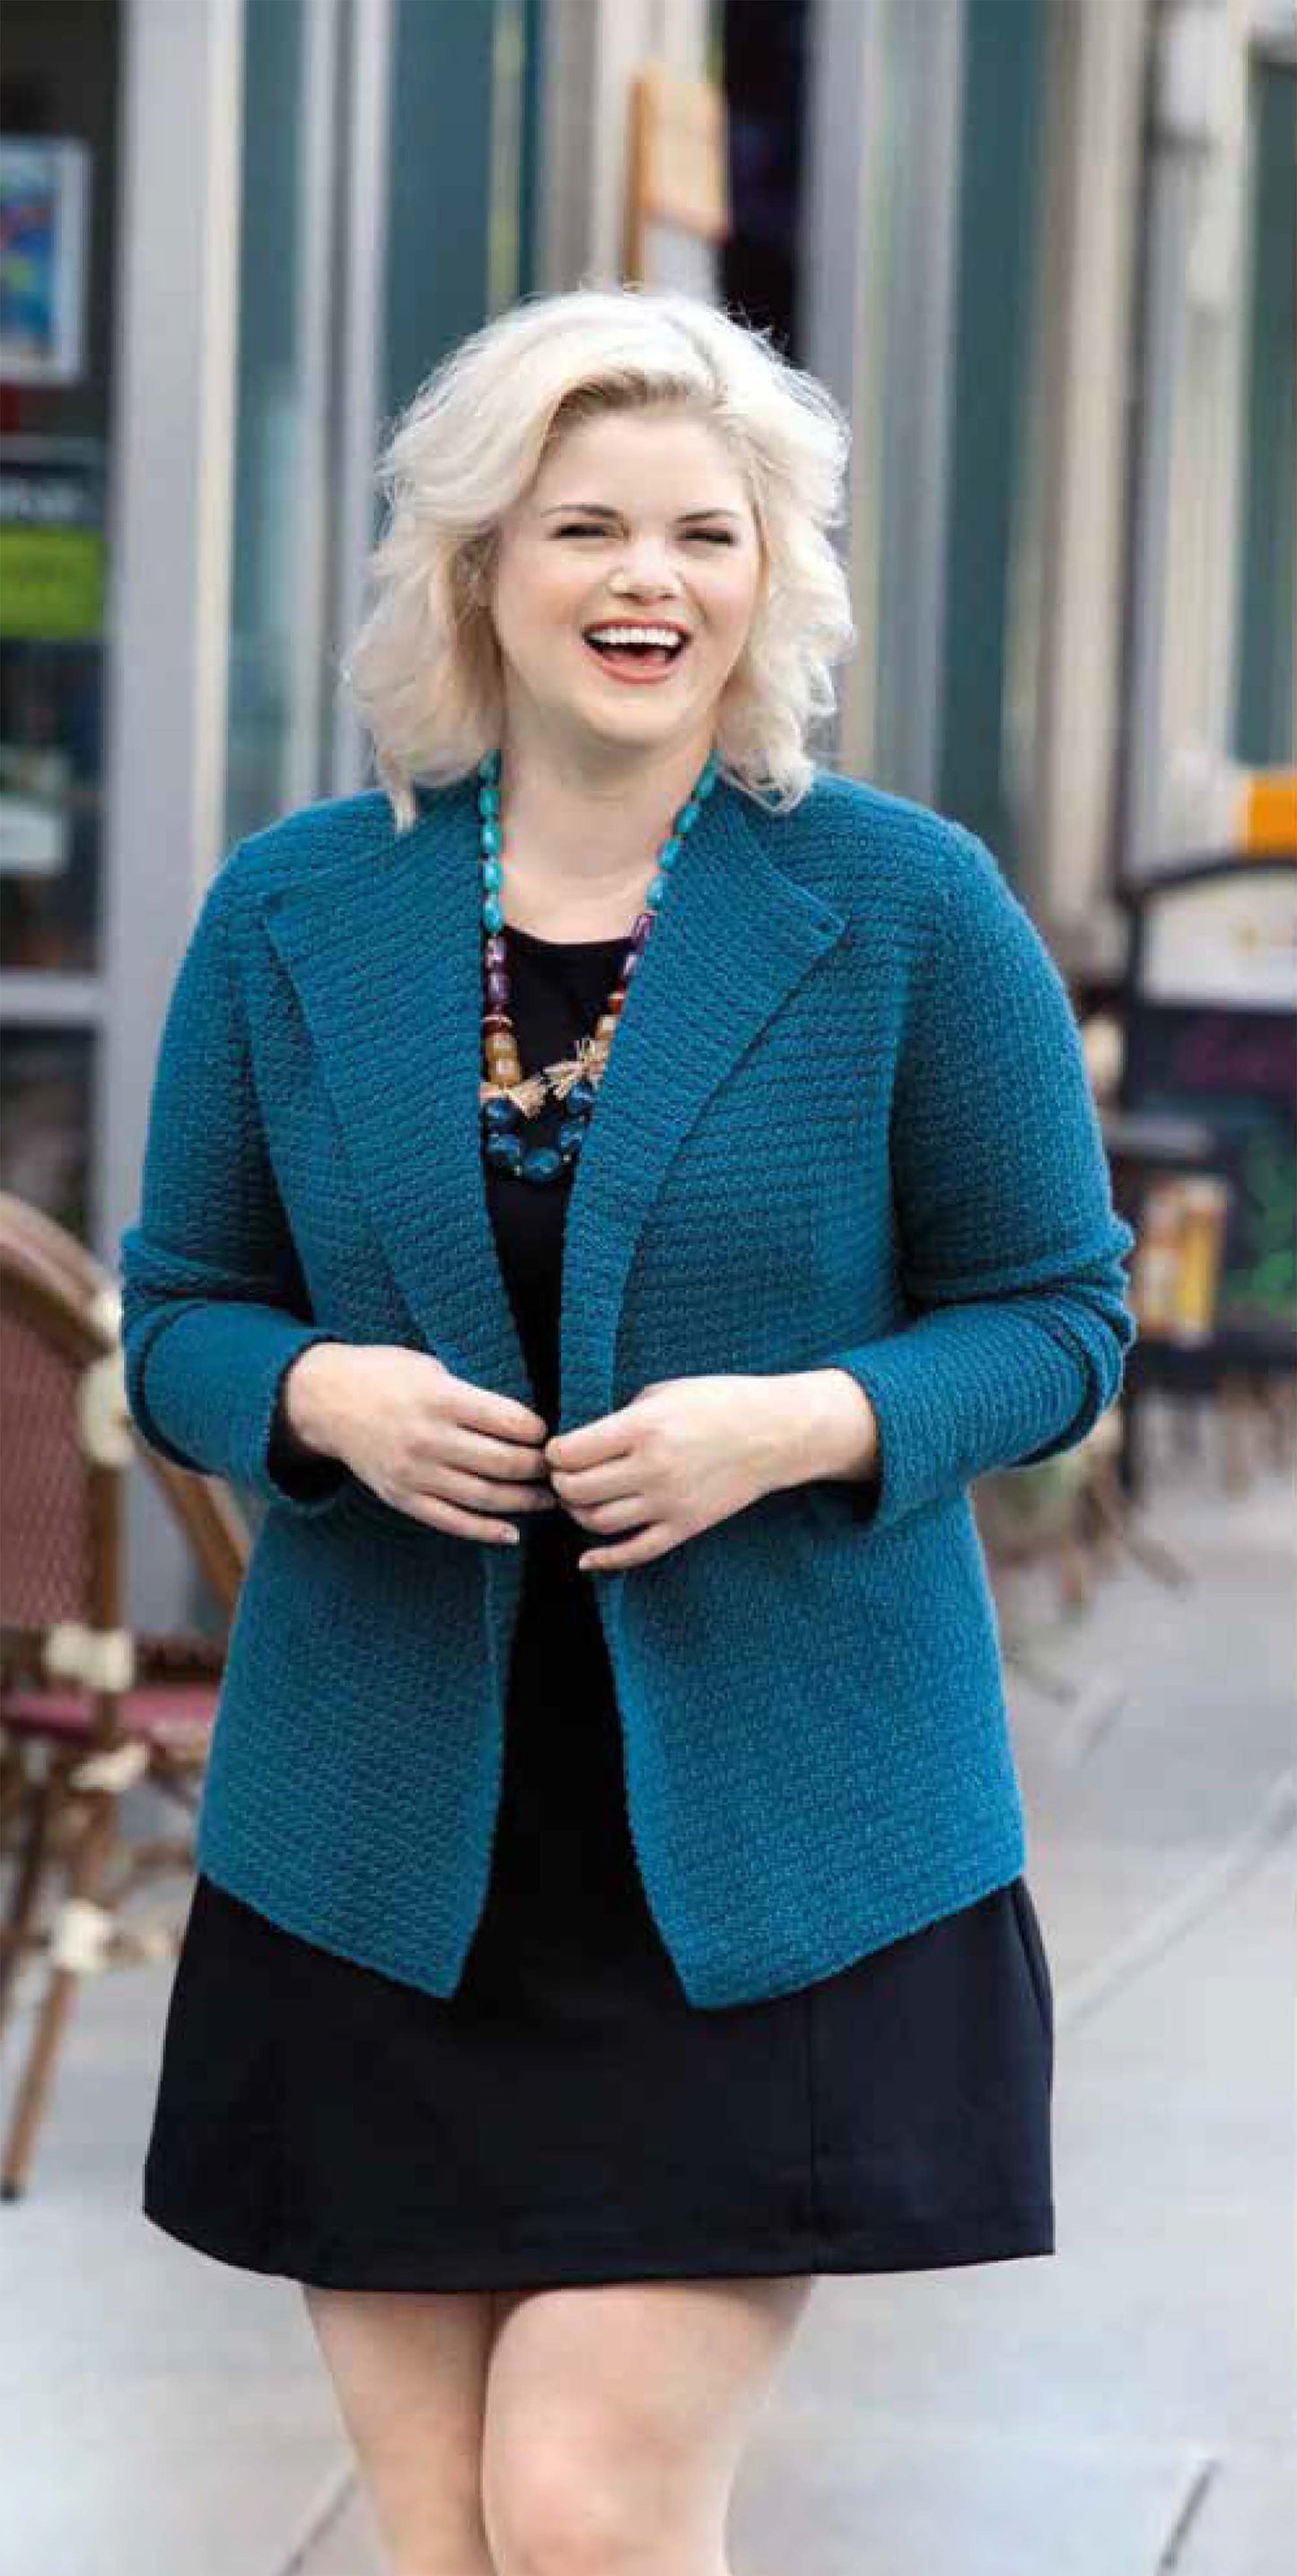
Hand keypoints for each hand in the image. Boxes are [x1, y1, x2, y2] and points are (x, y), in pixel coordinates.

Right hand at [283, 1343, 554, 1543]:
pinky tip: (513, 1532)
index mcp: (439, 1398)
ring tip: (548, 1498)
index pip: (509, 1421)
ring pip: (485, 1497)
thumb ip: (473, 1389)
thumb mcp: (430, 1366)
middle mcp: (427, 1438)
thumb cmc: (386, 1374)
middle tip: (558, 1467)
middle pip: (503, 1463)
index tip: (549, 1431)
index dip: (539, 1431)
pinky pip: (452, 1521)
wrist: (325, 1400)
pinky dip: (486, 1531)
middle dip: (540, 1468)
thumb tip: (528, 1414)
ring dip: (525, 1501)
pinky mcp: (402, 1497)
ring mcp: (413, 1473)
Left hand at [544, 1373, 800, 1572]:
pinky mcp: (685, 1526)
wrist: (777, 1432)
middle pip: (576, 1490)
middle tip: (565, 1474)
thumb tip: (582, 1442)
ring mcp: (669, 1503)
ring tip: (581, 1499)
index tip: (559, 1448)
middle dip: (560, 1483)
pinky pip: (635, 1552)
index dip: (554, 1452)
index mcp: (643, 1428)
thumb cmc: (720, 1401)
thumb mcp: (663, 1392)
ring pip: (597, 1523)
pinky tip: (586, 1559)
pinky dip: (603, 1560)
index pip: (570, 1452)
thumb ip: (620, 1418)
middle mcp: (652, 1469)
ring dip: (577, 1513)